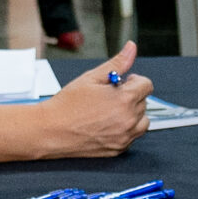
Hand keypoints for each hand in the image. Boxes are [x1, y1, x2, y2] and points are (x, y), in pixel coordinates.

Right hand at [40, 41, 149, 155]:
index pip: (146, 86)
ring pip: (142, 121)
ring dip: (133, 113)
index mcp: (124, 100)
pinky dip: (126, 129)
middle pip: (144, 102)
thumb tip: (131, 49)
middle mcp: (128, 120)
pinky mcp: (118, 149)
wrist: (51, 130)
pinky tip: (108, 123)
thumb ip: (117, 63)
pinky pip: (132, 136)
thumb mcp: (91, 77)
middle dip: (131, 96)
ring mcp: (124, 137)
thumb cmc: (67, 105)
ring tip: (112, 109)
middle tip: (110, 95)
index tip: (124, 82)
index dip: (135, 80)